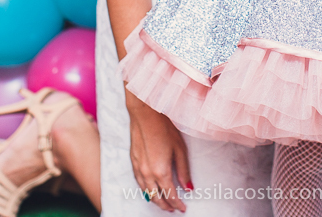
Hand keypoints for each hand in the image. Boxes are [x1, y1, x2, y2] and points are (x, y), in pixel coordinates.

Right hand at [126, 91, 190, 211]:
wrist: (145, 114)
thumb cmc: (164, 128)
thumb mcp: (180, 149)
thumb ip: (183, 170)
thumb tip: (188, 187)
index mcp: (161, 171)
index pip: (170, 195)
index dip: (177, 204)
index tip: (183, 208)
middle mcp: (147, 173)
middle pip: (156, 197)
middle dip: (166, 205)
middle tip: (174, 209)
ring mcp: (138, 168)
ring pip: (146, 192)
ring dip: (155, 200)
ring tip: (163, 203)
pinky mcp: (133, 161)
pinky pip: (139, 183)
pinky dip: (145, 190)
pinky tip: (149, 190)